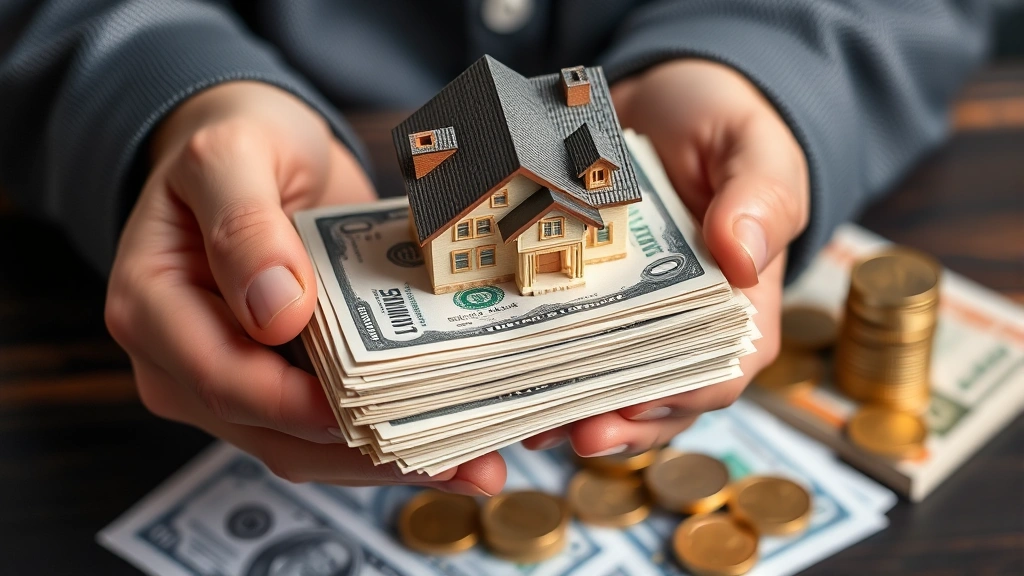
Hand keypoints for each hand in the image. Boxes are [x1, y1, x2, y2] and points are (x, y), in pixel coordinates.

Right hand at [105, 82, 503, 494]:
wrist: (260, 150)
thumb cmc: (236, 142)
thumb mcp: (231, 155)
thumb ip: (243, 225)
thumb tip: (273, 311)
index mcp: (153, 308)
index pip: (222, 378)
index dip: (295, 406)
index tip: (365, 411)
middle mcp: (187, 362)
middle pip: (275, 432)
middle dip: (365, 453)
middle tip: (457, 458)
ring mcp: (238, 381)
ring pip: (311, 448)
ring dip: (391, 461)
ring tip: (474, 463)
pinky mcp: (287, 383)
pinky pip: (334, 430)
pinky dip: (390, 440)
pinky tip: (453, 442)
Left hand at [523, 59, 807, 454]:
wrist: (664, 100)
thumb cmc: (723, 128)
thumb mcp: (755, 150)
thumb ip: (759, 198)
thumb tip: (742, 257)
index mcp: (741, 305)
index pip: (720, 372)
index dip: (681, 398)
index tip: (635, 408)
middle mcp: (685, 324)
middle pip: (659, 397)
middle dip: (618, 424)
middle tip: (576, 431)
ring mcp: (631, 317)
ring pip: (609, 387)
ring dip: (573, 411)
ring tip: (533, 421)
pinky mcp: (585, 300)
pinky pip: (565, 343)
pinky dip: (542, 368)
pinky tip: (510, 381)